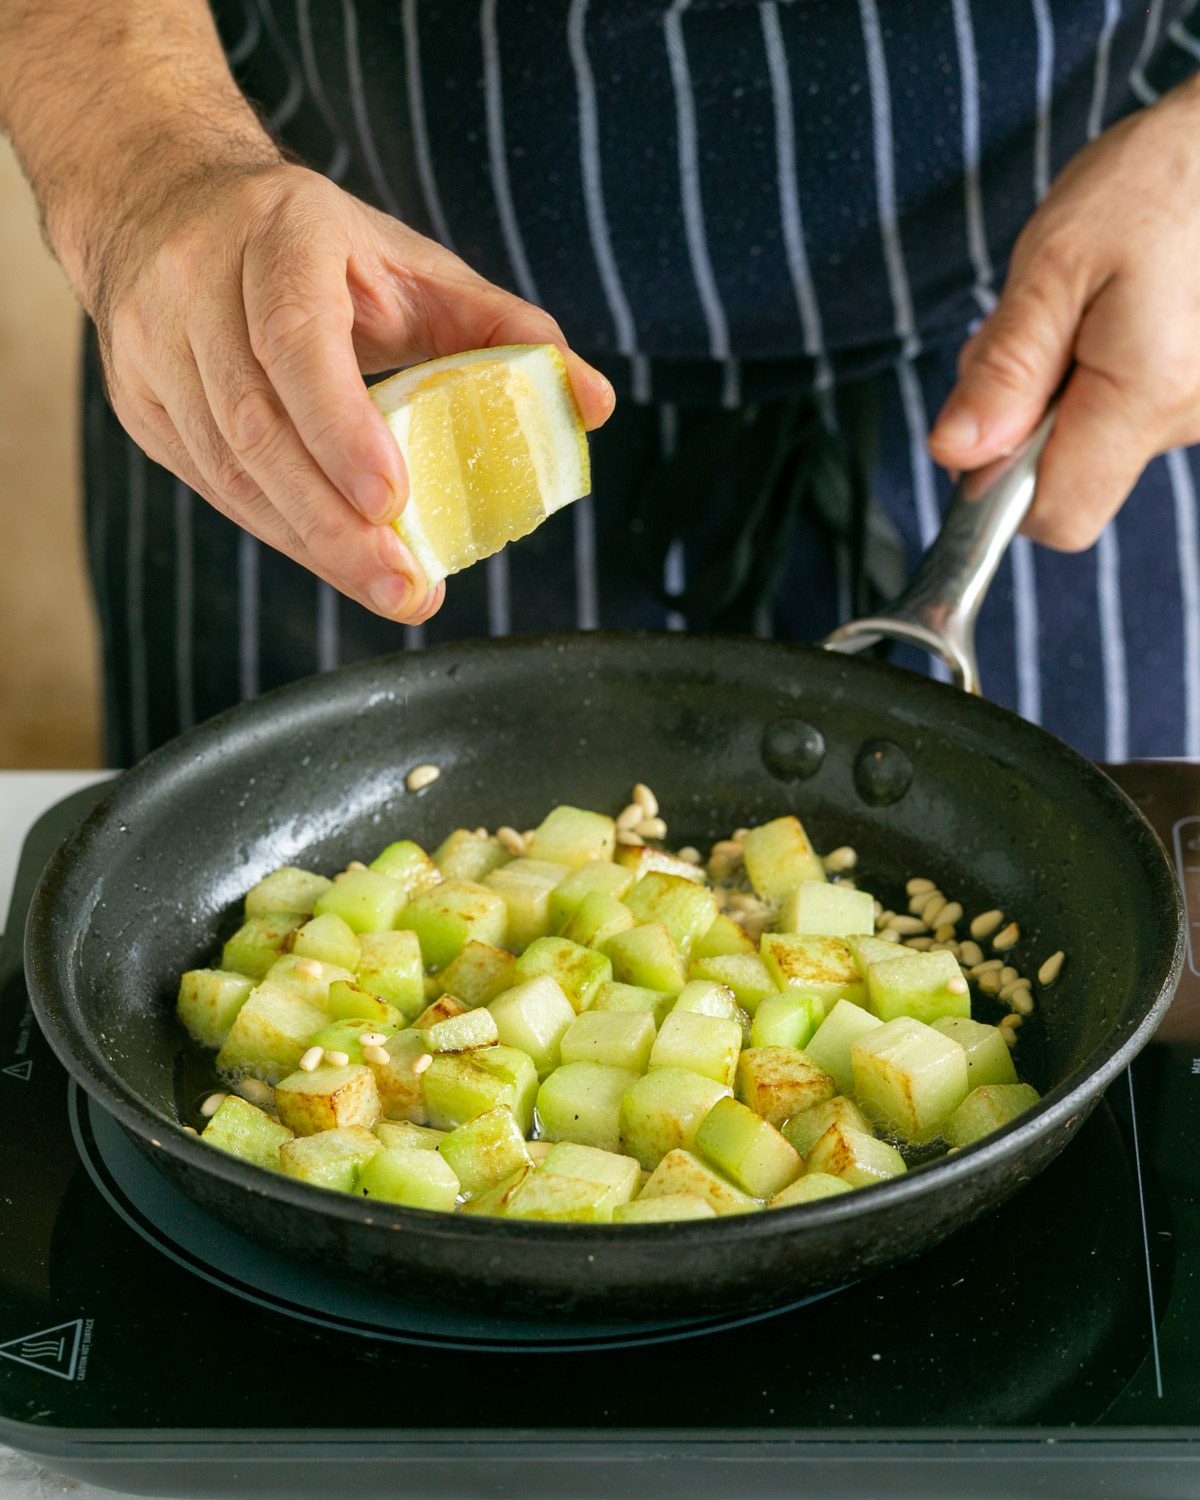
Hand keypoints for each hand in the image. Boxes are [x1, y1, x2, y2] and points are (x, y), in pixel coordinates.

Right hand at [90, 162, 614, 620]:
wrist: (168, 203)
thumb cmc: (316, 245)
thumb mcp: (414, 264)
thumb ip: (506, 329)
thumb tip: (593, 402)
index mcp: (277, 236)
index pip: (294, 338)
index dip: (339, 425)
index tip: (390, 500)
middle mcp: (196, 287)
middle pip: (255, 427)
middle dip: (333, 525)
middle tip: (405, 588)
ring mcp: (154, 348)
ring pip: (227, 469)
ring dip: (309, 543)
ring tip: (384, 588)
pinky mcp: (139, 402)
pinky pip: (211, 485)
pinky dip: (278, 530)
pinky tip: (332, 558)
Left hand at [928, 76, 1199, 550]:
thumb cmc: (1153, 183)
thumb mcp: (1056, 262)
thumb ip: (1006, 367)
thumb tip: (955, 454)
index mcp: (1149, 391)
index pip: (1057, 514)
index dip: (1003, 486)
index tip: (989, 419)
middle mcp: (1189, 419)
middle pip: (1071, 483)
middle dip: (1026, 427)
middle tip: (1037, 333)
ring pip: (1093, 450)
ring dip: (1059, 397)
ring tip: (1081, 311)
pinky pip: (1125, 421)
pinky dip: (1096, 383)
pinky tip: (1110, 320)